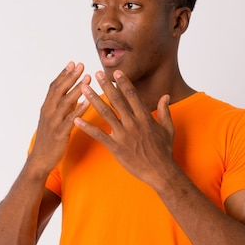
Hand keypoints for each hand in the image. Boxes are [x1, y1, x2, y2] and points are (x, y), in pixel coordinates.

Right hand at [28, 62, 90, 173]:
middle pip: (59, 90)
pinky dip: (80, 109)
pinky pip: (70, 119)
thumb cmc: (49, 140)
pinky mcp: (59, 133)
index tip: (73, 63)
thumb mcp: (53, 120)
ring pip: (65, 102)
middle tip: (81, 65)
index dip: (64, 74)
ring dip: (77, 89)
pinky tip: (89, 102)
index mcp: (47, 108)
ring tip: (87, 79)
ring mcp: (53, 122)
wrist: (40, 160)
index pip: (54, 87)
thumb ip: (62, 108)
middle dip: (70, 76)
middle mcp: (48, 112)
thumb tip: (74, 96)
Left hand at [75, 70, 174, 187]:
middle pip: (117, 100)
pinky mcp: (116, 147)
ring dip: (93, 100)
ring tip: (84, 89)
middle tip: (96, 74)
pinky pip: (99, 135)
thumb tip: (166, 96)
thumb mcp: (168, 129)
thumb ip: (165, 111)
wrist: (161, 172)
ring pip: (106, 113)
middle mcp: (133, 123)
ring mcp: (124, 135)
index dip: (123, 82)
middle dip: (106, 85)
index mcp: (145, 117)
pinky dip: (87, 127)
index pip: (132, 95)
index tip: (116, 72)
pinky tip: (77, 119)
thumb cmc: (164, 151)